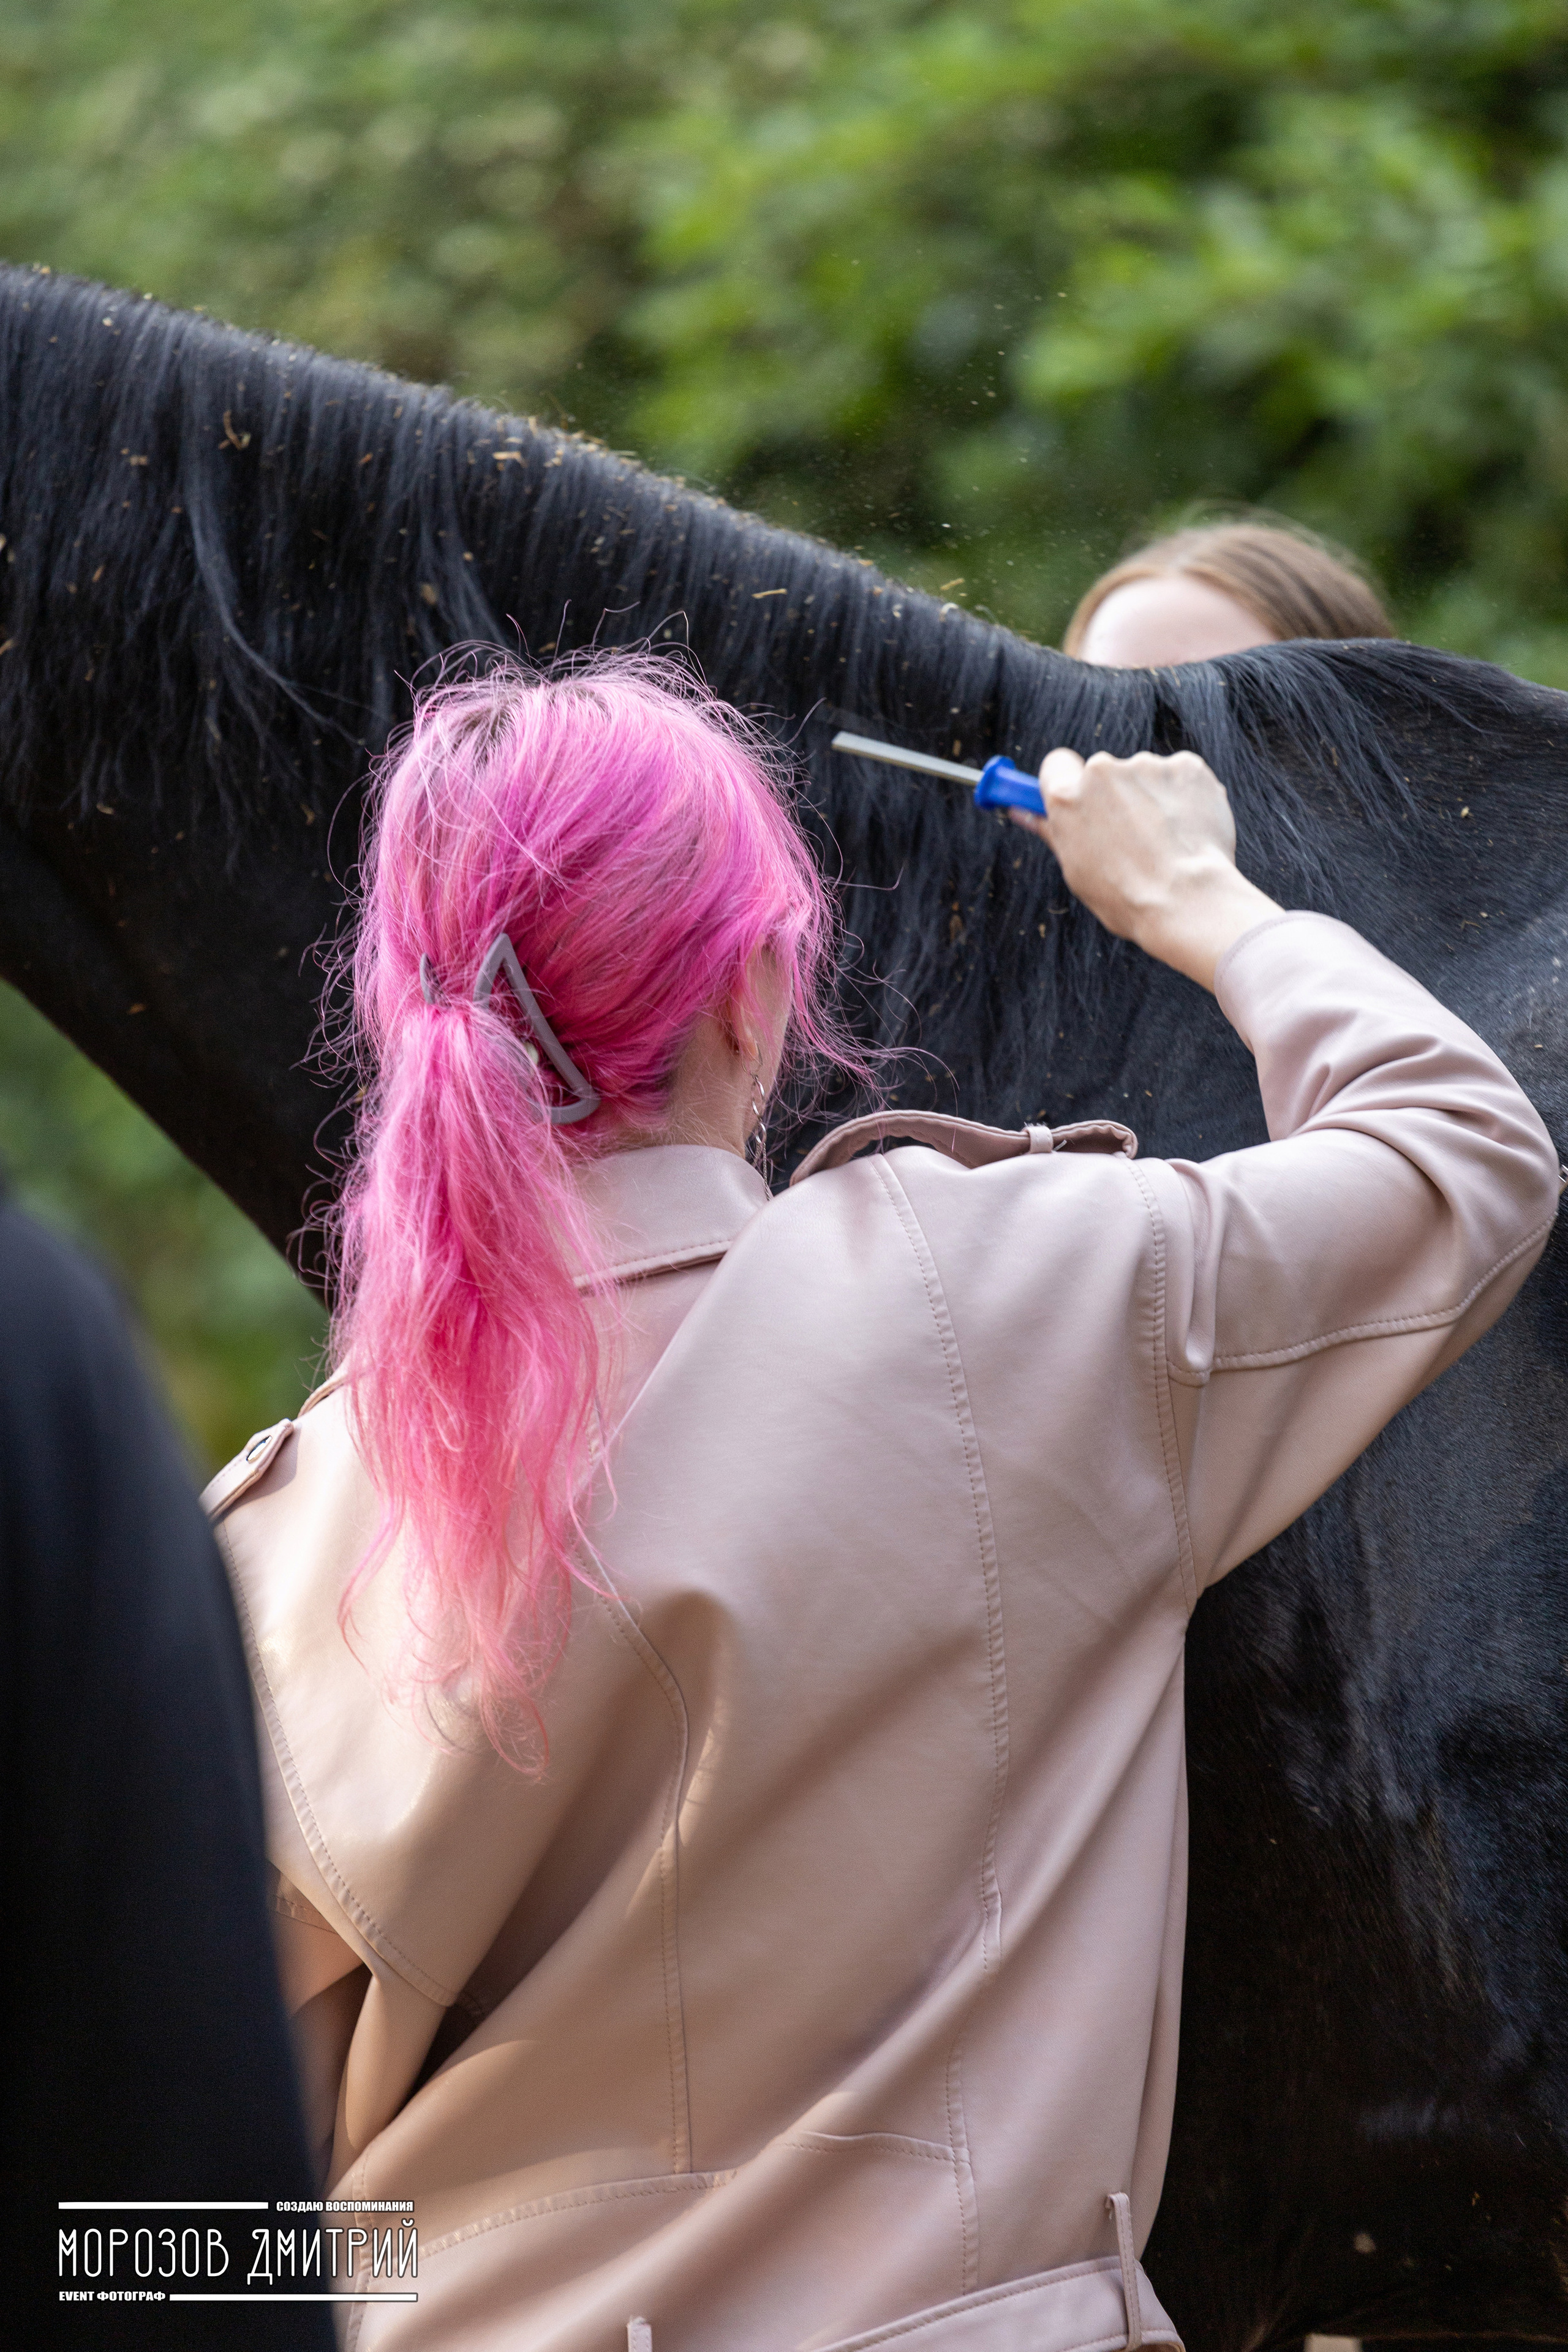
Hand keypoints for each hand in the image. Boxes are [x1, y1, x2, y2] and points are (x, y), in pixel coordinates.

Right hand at [1011, 748, 1282, 991]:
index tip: (1079, 800)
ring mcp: (1147, 765)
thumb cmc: (1129, 897)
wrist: (1189, 900)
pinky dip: (1184, 797)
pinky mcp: (1187, 767)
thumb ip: (1054, 831)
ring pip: (1143, 776)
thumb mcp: (1078, 870)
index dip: (1067, 783)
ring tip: (1165, 842)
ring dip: (1151, 799)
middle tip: (1131, 837)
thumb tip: (1022, 811)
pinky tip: (1188, 831)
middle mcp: (1103, 770)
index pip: (1056, 765)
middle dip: (1114, 797)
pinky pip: (1179, 777)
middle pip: (1102, 773)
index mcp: (1067, 796)